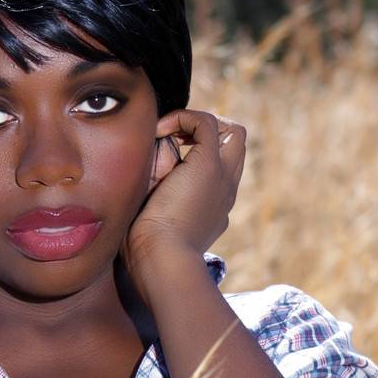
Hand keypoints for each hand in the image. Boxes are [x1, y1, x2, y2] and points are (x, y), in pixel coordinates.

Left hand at [119, 108, 246, 299]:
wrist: (161, 260)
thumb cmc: (148, 252)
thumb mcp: (154, 222)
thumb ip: (153, 199)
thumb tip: (141, 175)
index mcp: (214, 208)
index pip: (221, 170)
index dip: (197, 155)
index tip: (165, 158)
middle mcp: (225, 192)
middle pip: (236, 148)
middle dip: (208, 134)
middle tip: (173, 139)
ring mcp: (222, 178)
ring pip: (234, 133)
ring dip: (200, 123)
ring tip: (168, 133)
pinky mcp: (208, 166)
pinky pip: (207, 122)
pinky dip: (183, 117)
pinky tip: (159, 131)